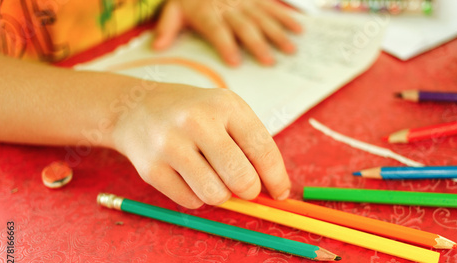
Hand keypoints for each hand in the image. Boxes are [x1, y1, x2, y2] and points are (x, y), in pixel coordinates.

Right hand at [110, 83, 290, 208]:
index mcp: (224, 105)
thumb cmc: (192, 113)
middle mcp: (196, 122)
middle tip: (244, 187)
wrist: (136, 107)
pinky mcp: (151, 169)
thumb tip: (272, 189)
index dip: (276, 178)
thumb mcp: (224, 111)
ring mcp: (170, 145)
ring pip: (215, 195)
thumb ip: (250, 144)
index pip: (262, 150)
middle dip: (249, 191)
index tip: (280, 193)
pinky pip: (190, 201)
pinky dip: (197, 197)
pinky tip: (189, 177)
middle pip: (241, 179)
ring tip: (213, 177)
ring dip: (221, 195)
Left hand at [153, 0, 301, 65]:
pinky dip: (286, 17)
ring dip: (277, 33)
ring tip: (290, 49)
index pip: (217, 30)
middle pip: (245, 27)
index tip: (235, 61)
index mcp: (208, 14)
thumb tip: (158, 47)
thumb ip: (167, 27)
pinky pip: (272, 7)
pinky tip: (298, 28)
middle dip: (258, 44)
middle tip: (270, 62)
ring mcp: (245, 2)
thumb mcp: (173, 8)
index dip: (226, 45)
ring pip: (263, 18)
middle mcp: (229, 8)